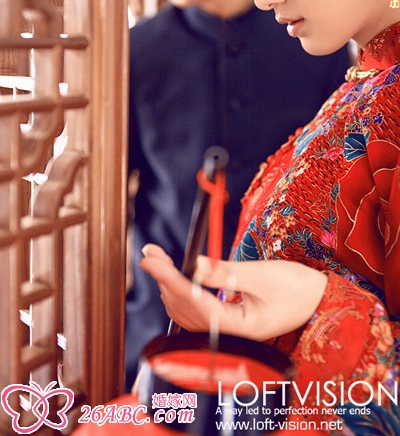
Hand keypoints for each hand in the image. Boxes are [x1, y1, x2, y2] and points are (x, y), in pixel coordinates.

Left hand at [139, 244, 327, 340]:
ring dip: (169, 285)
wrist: (318, 301)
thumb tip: (194, 265)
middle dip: (164, 278)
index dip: (168, 278)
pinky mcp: (227, 322)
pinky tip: (175, 279)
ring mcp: (226, 331)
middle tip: (150, 253)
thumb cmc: (298, 289)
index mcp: (238, 326)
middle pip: (184, 307)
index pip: (193, 301)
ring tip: (158, 261)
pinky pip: (195, 311)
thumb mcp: (262, 276)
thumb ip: (226, 273)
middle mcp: (227, 334)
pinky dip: (181, 293)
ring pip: (186, 311)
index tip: (151, 260)